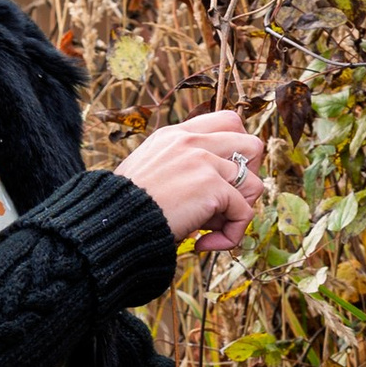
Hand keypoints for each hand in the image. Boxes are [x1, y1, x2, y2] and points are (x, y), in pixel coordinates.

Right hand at [115, 109, 266, 250]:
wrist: (110, 222)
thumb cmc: (123, 209)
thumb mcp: (149, 175)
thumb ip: (179, 171)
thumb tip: (212, 196)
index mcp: (176, 135)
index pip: (228, 122)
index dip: (237, 151)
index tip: (222, 180)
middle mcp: (193, 142)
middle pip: (253, 145)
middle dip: (249, 178)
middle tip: (225, 203)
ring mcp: (204, 162)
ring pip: (255, 184)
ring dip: (238, 212)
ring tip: (210, 228)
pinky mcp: (212, 187)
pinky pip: (244, 214)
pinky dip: (230, 236)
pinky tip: (203, 245)